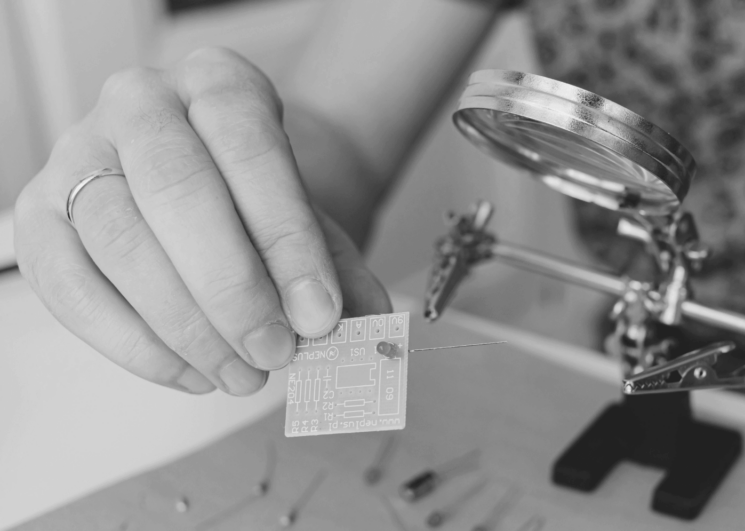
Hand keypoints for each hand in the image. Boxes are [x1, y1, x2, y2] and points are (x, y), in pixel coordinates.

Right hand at [14, 47, 390, 395]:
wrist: (210, 192)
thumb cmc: (257, 205)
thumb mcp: (310, 223)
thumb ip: (338, 273)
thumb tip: (361, 328)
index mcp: (217, 82)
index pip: (251, 149)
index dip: (287, 239)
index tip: (319, 313)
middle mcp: (140, 104)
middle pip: (177, 190)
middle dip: (233, 288)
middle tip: (275, 350)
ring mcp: (77, 156)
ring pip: (121, 243)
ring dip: (187, 327)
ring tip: (241, 373)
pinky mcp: (40, 218)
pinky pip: (71, 289)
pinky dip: (135, 345)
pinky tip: (190, 371)